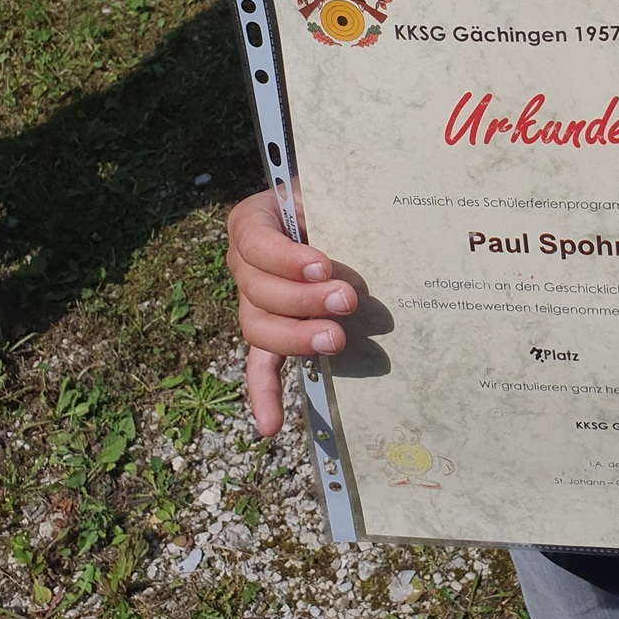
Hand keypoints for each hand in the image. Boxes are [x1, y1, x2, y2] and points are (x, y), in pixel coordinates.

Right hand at [225, 189, 360, 436]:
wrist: (338, 215)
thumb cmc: (336, 199)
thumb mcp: (330, 192)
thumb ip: (336, 205)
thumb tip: (373, 225)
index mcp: (254, 222)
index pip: (256, 241)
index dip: (286, 258)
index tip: (324, 266)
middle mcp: (245, 263)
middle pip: (258, 290)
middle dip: (303, 300)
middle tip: (348, 300)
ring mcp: (255, 301)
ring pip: (259, 327)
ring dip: (297, 337)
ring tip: (337, 339)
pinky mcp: (272, 331)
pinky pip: (260, 365)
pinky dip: (265, 394)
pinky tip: (271, 425)